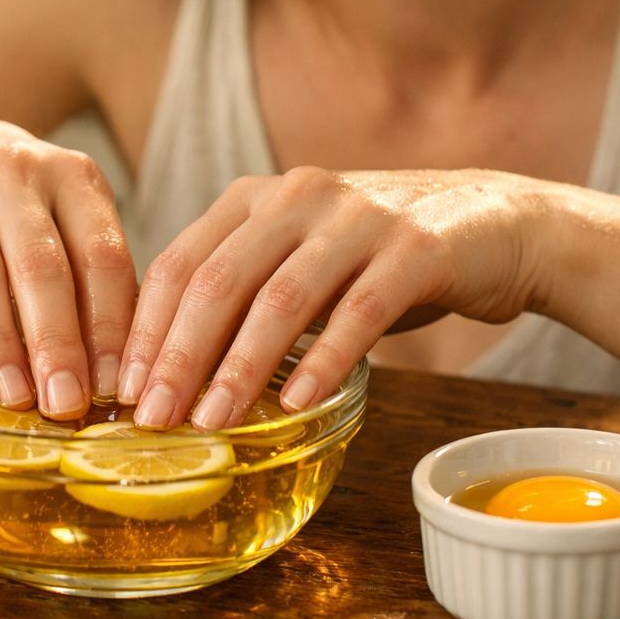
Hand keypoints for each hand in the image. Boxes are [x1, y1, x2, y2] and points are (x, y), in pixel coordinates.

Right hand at [0, 114, 136, 418]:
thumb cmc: (9, 202)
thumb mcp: (58, 215)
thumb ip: (86, 276)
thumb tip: (116, 370)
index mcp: (70, 176)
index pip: (101, 256)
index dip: (111, 326)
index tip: (115, 386)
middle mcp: (10, 170)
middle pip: (40, 265)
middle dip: (57, 342)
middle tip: (65, 404)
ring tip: (13, 397)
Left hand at [116, 167, 546, 429]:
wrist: (495, 223)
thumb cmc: (379, 257)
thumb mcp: (299, 259)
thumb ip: (243, 294)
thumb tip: (169, 376)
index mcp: (256, 198)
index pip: (179, 262)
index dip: (146, 329)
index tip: (124, 392)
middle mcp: (299, 196)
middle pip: (217, 280)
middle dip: (178, 355)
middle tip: (154, 418)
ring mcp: (358, 219)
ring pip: (281, 297)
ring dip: (239, 366)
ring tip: (213, 422)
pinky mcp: (416, 248)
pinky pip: (360, 311)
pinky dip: (323, 360)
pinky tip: (296, 403)